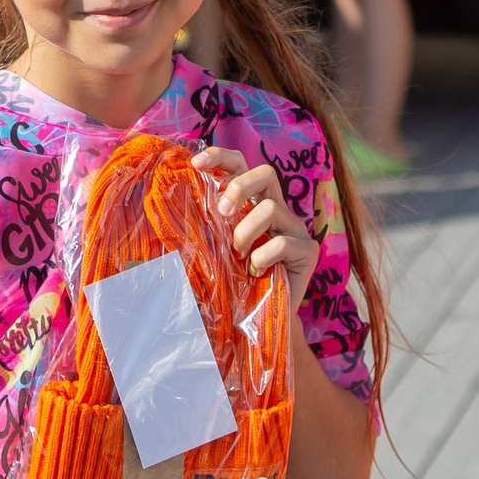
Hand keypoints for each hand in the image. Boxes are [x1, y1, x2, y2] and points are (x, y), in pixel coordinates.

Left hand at [193, 146, 319, 311]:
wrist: (262, 322)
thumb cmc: (234, 284)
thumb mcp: (214, 251)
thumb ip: (205, 229)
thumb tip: (170, 208)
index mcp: (251, 203)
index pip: (241, 165)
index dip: (220, 156)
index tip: (195, 163)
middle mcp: (276, 209)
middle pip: (266, 173)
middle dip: (239, 187)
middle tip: (221, 212)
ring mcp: (294, 229)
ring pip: (270, 208)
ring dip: (245, 232)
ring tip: (238, 254)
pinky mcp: (308, 251)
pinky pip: (282, 242)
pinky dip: (262, 257)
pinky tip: (256, 273)